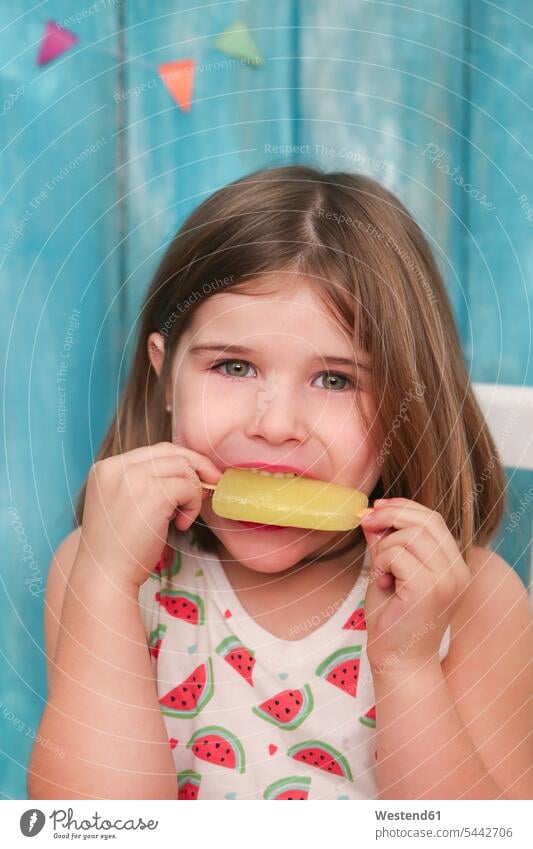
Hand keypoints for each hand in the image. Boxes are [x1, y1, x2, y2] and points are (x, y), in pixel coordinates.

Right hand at [78, 442, 222, 586]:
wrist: (106, 576)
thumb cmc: (120, 548)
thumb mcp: (126, 504)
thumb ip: (147, 483)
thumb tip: (191, 472)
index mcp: (107, 467)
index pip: (155, 451)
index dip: (181, 462)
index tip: (197, 478)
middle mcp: (117, 467)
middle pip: (172, 452)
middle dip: (197, 468)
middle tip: (210, 486)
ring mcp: (133, 478)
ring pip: (183, 468)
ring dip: (193, 492)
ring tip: (183, 517)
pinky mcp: (152, 494)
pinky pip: (188, 487)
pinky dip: (193, 505)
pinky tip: (180, 525)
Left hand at [360, 498, 470, 671]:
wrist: (398, 662)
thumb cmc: (392, 620)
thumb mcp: (389, 571)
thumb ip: (387, 543)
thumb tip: (372, 512)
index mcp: (454, 566)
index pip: (433, 519)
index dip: (403, 507)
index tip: (376, 507)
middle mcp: (458, 571)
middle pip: (425, 521)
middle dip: (389, 516)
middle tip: (365, 523)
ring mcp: (447, 580)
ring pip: (409, 536)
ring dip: (384, 548)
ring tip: (381, 572)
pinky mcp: (429, 589)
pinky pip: (398, 554)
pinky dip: (382, 562)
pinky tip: (383, 582)